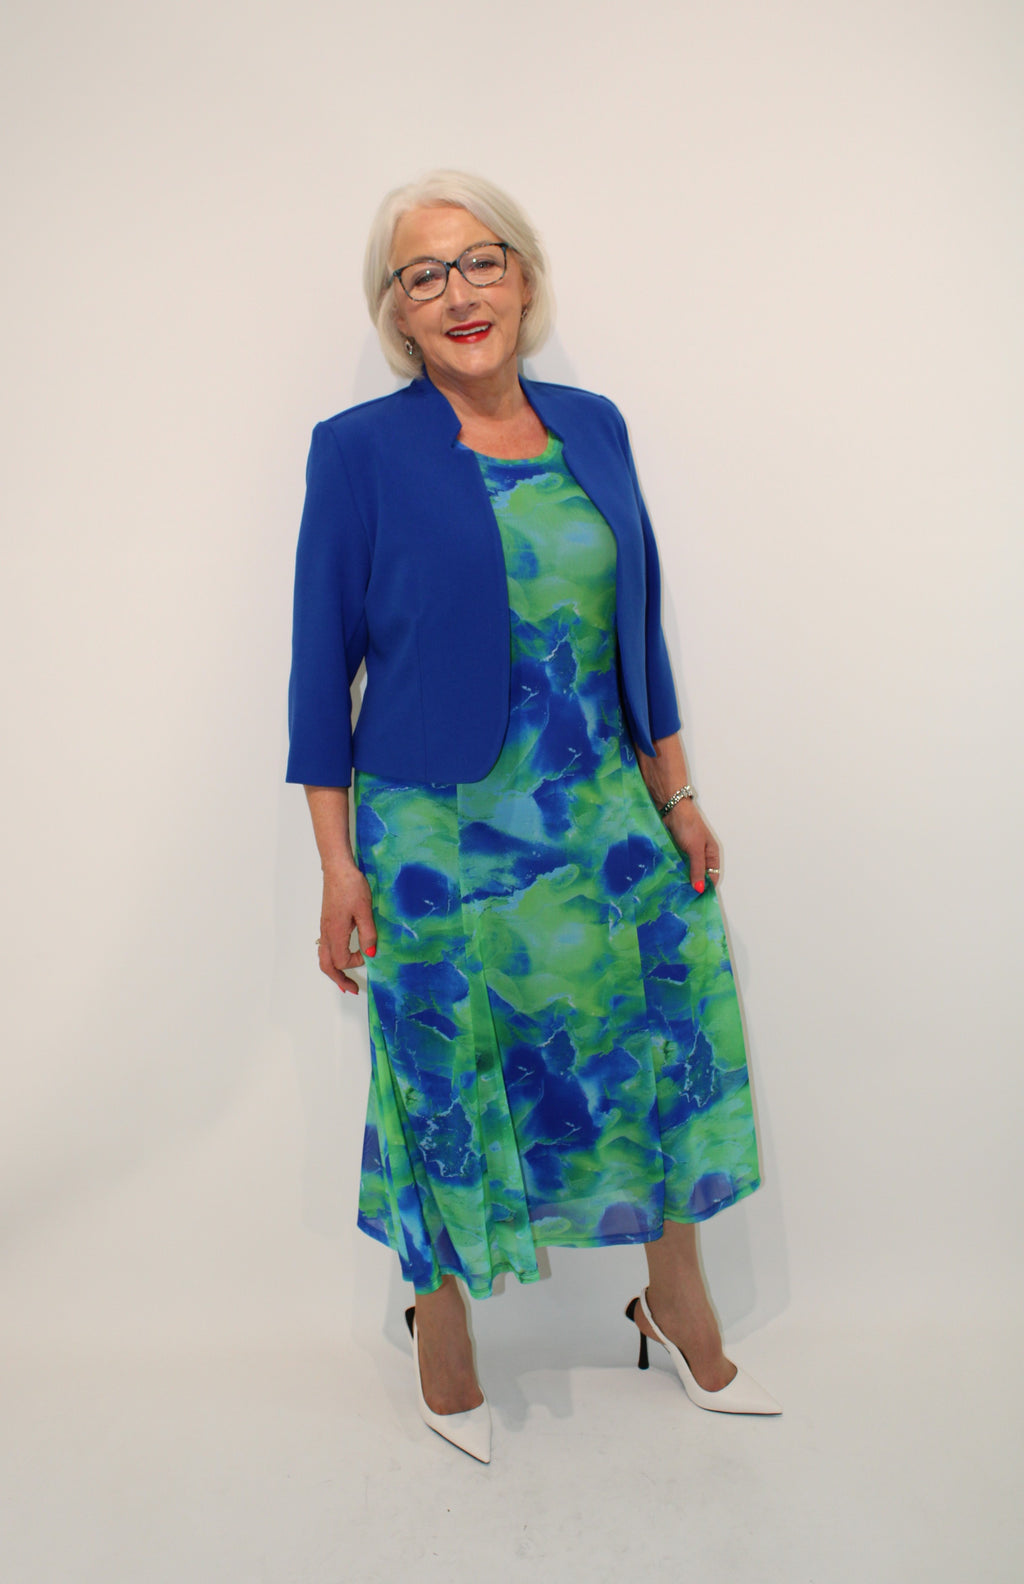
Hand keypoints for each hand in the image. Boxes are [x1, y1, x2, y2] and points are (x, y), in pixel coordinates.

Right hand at [317, 864, 377, 994]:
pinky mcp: (326, 922)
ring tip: (345, 979)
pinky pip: (325, 948)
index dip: (356, 962)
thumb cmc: (351, 887)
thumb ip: (368, 933)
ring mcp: (324, 928)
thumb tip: (370, 952)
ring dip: (334, 971)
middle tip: (350, 989)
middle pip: (327, 965)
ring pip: (324, 957)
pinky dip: (332, 959)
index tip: (368, 954)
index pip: (342, 960)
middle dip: (338, 980)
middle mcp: (326, 933)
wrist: (337, 870)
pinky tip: (342, 956)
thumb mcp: (365, 910)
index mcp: (336, 932)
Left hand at [662, 800, 720, 893]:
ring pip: (684, 872)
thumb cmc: (688, 824)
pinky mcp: (673, 852)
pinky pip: (673, 866)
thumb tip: (699, 889)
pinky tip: (665, 882)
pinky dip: (671, 873)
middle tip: (682, 901)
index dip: (706, 889)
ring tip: (672, 895)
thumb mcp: (695, 848)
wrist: (670, 807)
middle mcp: (699, 856)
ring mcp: (685, 854)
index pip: (712, 877)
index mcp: (711, 855)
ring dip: (680, 881)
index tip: (696, 902)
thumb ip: (697, 868)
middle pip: (697, 876)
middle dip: (691, 887)